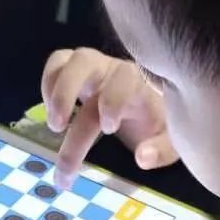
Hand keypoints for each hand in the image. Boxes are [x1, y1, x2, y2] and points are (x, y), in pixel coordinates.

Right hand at [41, 48, 178, 187]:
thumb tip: (142, 158)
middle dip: (66, 92)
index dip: (113, 100)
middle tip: (57, 128)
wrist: (156, 106)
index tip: (109, 128)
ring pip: (65, 60)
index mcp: (140, 81)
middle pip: (84, 62)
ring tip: (52, 125)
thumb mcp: (172, 140)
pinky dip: (47, 85)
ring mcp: (93, 68)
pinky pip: (57, 64)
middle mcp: (113, 69)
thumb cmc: (160, 121)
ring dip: (53, 90)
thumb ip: (162, 149)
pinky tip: (50, 115)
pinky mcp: (78, 72)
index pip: (124, 78)